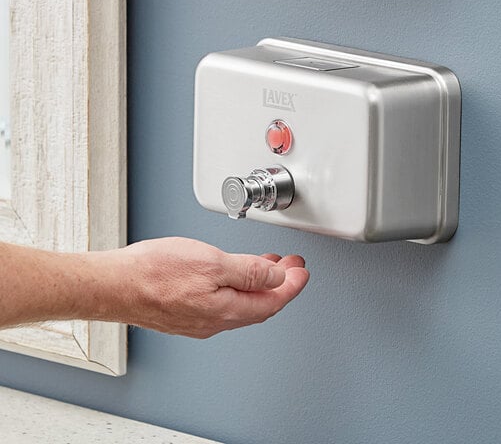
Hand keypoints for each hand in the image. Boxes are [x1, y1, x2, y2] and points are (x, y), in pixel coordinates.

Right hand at [114, 237, 308, 337]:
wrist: (114, 284)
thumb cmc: (155, 272)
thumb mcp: (212, 263)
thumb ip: (249, 272)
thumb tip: (277, 279)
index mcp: (226, 310)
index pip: (272, 302)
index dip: (292, 286)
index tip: (302, 272)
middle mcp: (215, 320)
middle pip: (259, 305)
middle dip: (279, 284)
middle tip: (291, 267)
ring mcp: (199, 319)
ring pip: (242, 304)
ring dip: (259, 285)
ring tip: (268, 267)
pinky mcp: (185, 312)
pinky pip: (224, 302)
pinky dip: (239, 287)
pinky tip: (235, 274)